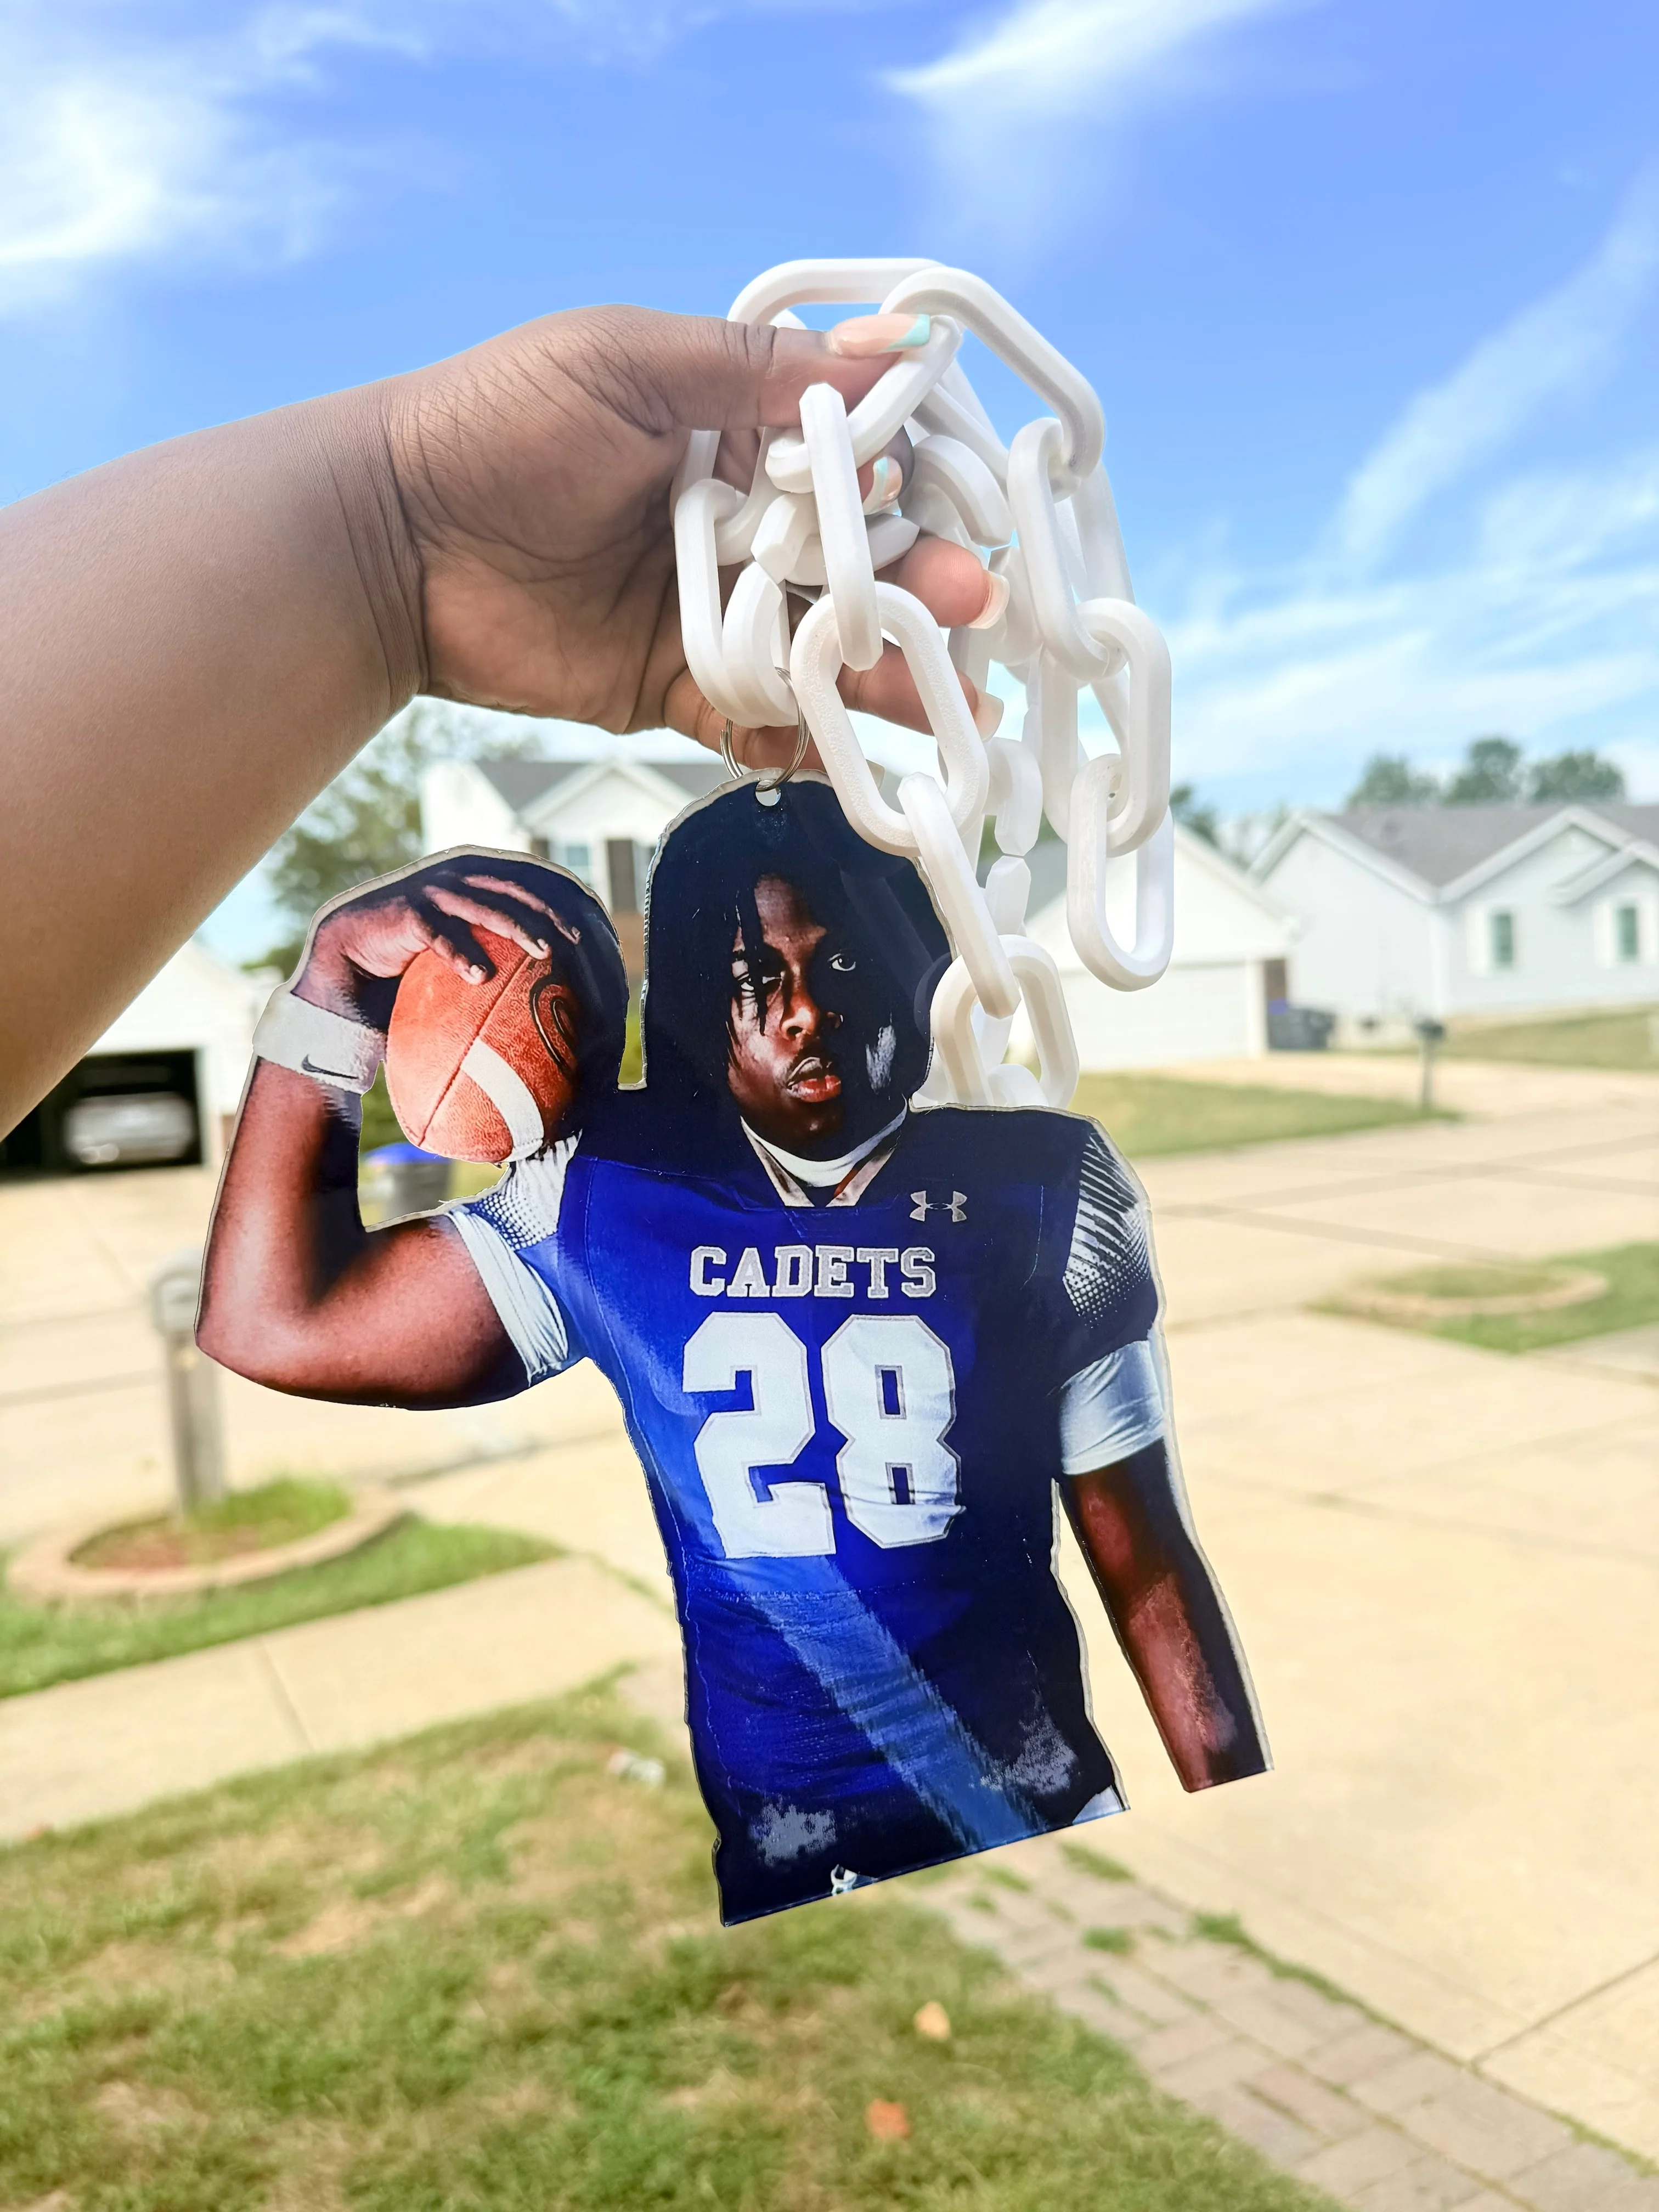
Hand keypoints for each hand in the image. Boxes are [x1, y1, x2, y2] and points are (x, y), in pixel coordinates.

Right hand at [298, 858, 579, 1029]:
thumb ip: (488, 954)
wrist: (348, 956)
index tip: (587, 928)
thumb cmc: (409, 962)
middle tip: (574, 941)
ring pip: (486, 906)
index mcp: (472, 879)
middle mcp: (456, 877)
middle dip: (549, 913)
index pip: (524, 885)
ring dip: (518, 928)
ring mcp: (432, 891)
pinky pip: (441, 934)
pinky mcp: (408, 912)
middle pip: (515, 890)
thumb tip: (532, 990)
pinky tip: (479, 975)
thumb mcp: (455, 951)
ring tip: (544, 953)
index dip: (556, 901)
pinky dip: (461, 953)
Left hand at [382, 309, 1000, 772]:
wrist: (392, 541)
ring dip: (887, 672)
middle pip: (850, 560)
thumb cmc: (499, 424)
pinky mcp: (673, 687)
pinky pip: (758, 720)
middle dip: (917, 584)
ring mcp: (708, 611)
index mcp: (730, 433)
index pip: (849, 458)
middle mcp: (733, 523)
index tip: (966, 502)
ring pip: (818, 644)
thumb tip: (893, 346)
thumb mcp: (630, 361)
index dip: (912, 481)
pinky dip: (809, 739)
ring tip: (955, 698)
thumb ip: (757, 367)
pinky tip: (867, 756)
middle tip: (973, 602)